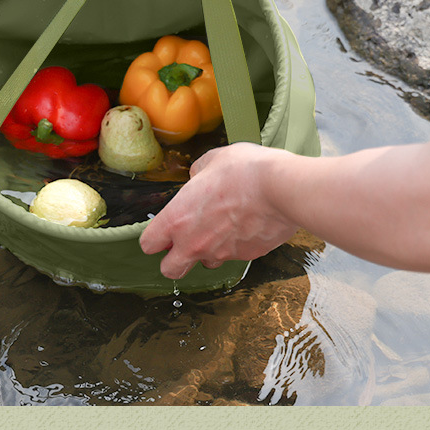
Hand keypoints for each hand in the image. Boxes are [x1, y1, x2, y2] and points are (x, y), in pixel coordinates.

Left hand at [139, 142, 298, 278]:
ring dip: (207, 251)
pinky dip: (236, 246)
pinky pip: (234, 256)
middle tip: (184, 241)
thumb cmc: (244, 171)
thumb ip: (197, 174)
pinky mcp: (246, 257)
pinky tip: (246, 225)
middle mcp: (194, 243)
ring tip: (222, 228)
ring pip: (205, 263)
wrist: (281, 188)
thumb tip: (196, 179)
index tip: (163, 231)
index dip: (155, 238)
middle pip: (169, 270)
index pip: (148, 244)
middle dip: (174, 259)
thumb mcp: (211, 160)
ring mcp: (221, 253)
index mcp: (177, 219)